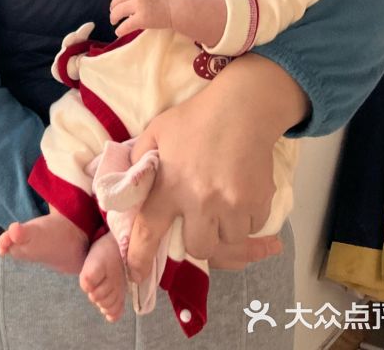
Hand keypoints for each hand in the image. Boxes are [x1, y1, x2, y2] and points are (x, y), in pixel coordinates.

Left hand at [109, 0, 175, 34]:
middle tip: (113, 13)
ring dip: (113, 17)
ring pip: (118, 11)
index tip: (119, 1)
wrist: (179, 8)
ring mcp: (139, 5)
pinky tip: (118, 32)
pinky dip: (120, 29)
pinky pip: (126, 25)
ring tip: (114, 21)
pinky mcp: (142, 19)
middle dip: (113, 7)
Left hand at [124, 76, 278, 281]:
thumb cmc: (195, 118)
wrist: (243, 107)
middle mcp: (200, 200)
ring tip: (222, 207)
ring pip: (228, 243)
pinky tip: (240, 197)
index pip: (149, 230)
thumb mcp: (156, 132)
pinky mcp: (258, 202)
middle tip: (199, 223)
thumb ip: (139, 162)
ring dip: (224, 231)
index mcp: (170, 184)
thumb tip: (125, 189)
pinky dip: (247, 221)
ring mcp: (232, 203)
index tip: (136, 275)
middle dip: (198, 241)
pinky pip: (251, 228)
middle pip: (198, 249)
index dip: (139, 257)